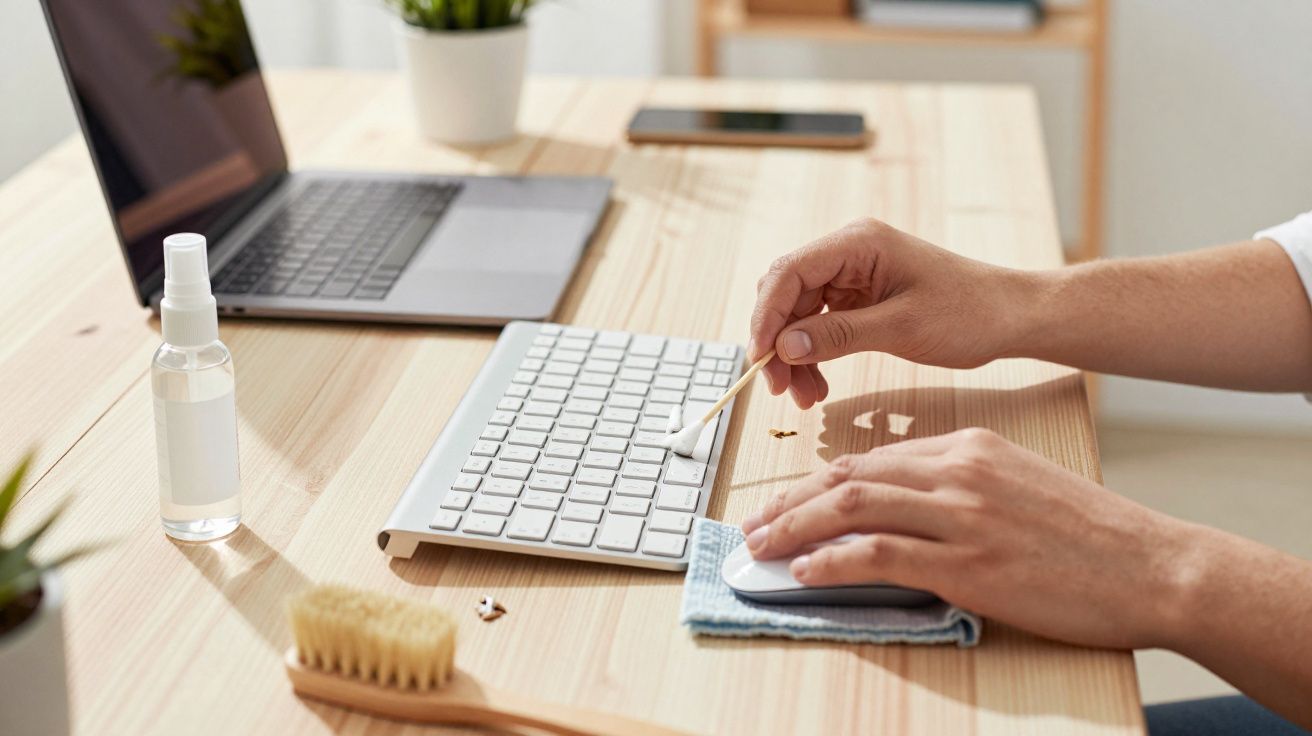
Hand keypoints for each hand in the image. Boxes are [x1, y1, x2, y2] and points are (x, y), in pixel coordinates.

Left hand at [739, 428, 1202, 649]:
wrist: (1153, 565)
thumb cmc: (1088, 534)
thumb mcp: (1019, 485)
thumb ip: (958, 487)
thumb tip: (900, 511)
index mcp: (967, 447)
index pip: (871, 459)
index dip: (816, 482)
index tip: (786, 502)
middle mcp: (957, 471)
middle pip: (849, 477)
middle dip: (791, 502)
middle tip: (754, 525)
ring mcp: (962, 516)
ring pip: (854, 508)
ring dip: (796, 529)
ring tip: (761, 547)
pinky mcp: (969, 564)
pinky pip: (881, 555)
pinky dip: (834, 561)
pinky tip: (806, 573)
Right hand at [749, 218, 1040, 408]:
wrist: (1010, 316)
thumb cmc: (968, 312)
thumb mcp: (901, 328)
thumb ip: (838, 335)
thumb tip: (784, 347)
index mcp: (857, 243)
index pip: (789, 273)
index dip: (766, 317)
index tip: (761, 359)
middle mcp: (848, 252)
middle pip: (786, 293)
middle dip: (777, 341)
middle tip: (780, 387)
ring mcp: (852, 274)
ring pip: (799, 313)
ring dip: (794, 355)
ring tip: (804, 397)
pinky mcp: (859, 296)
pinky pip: (820, 324)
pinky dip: (814, 354)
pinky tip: (819, 384)